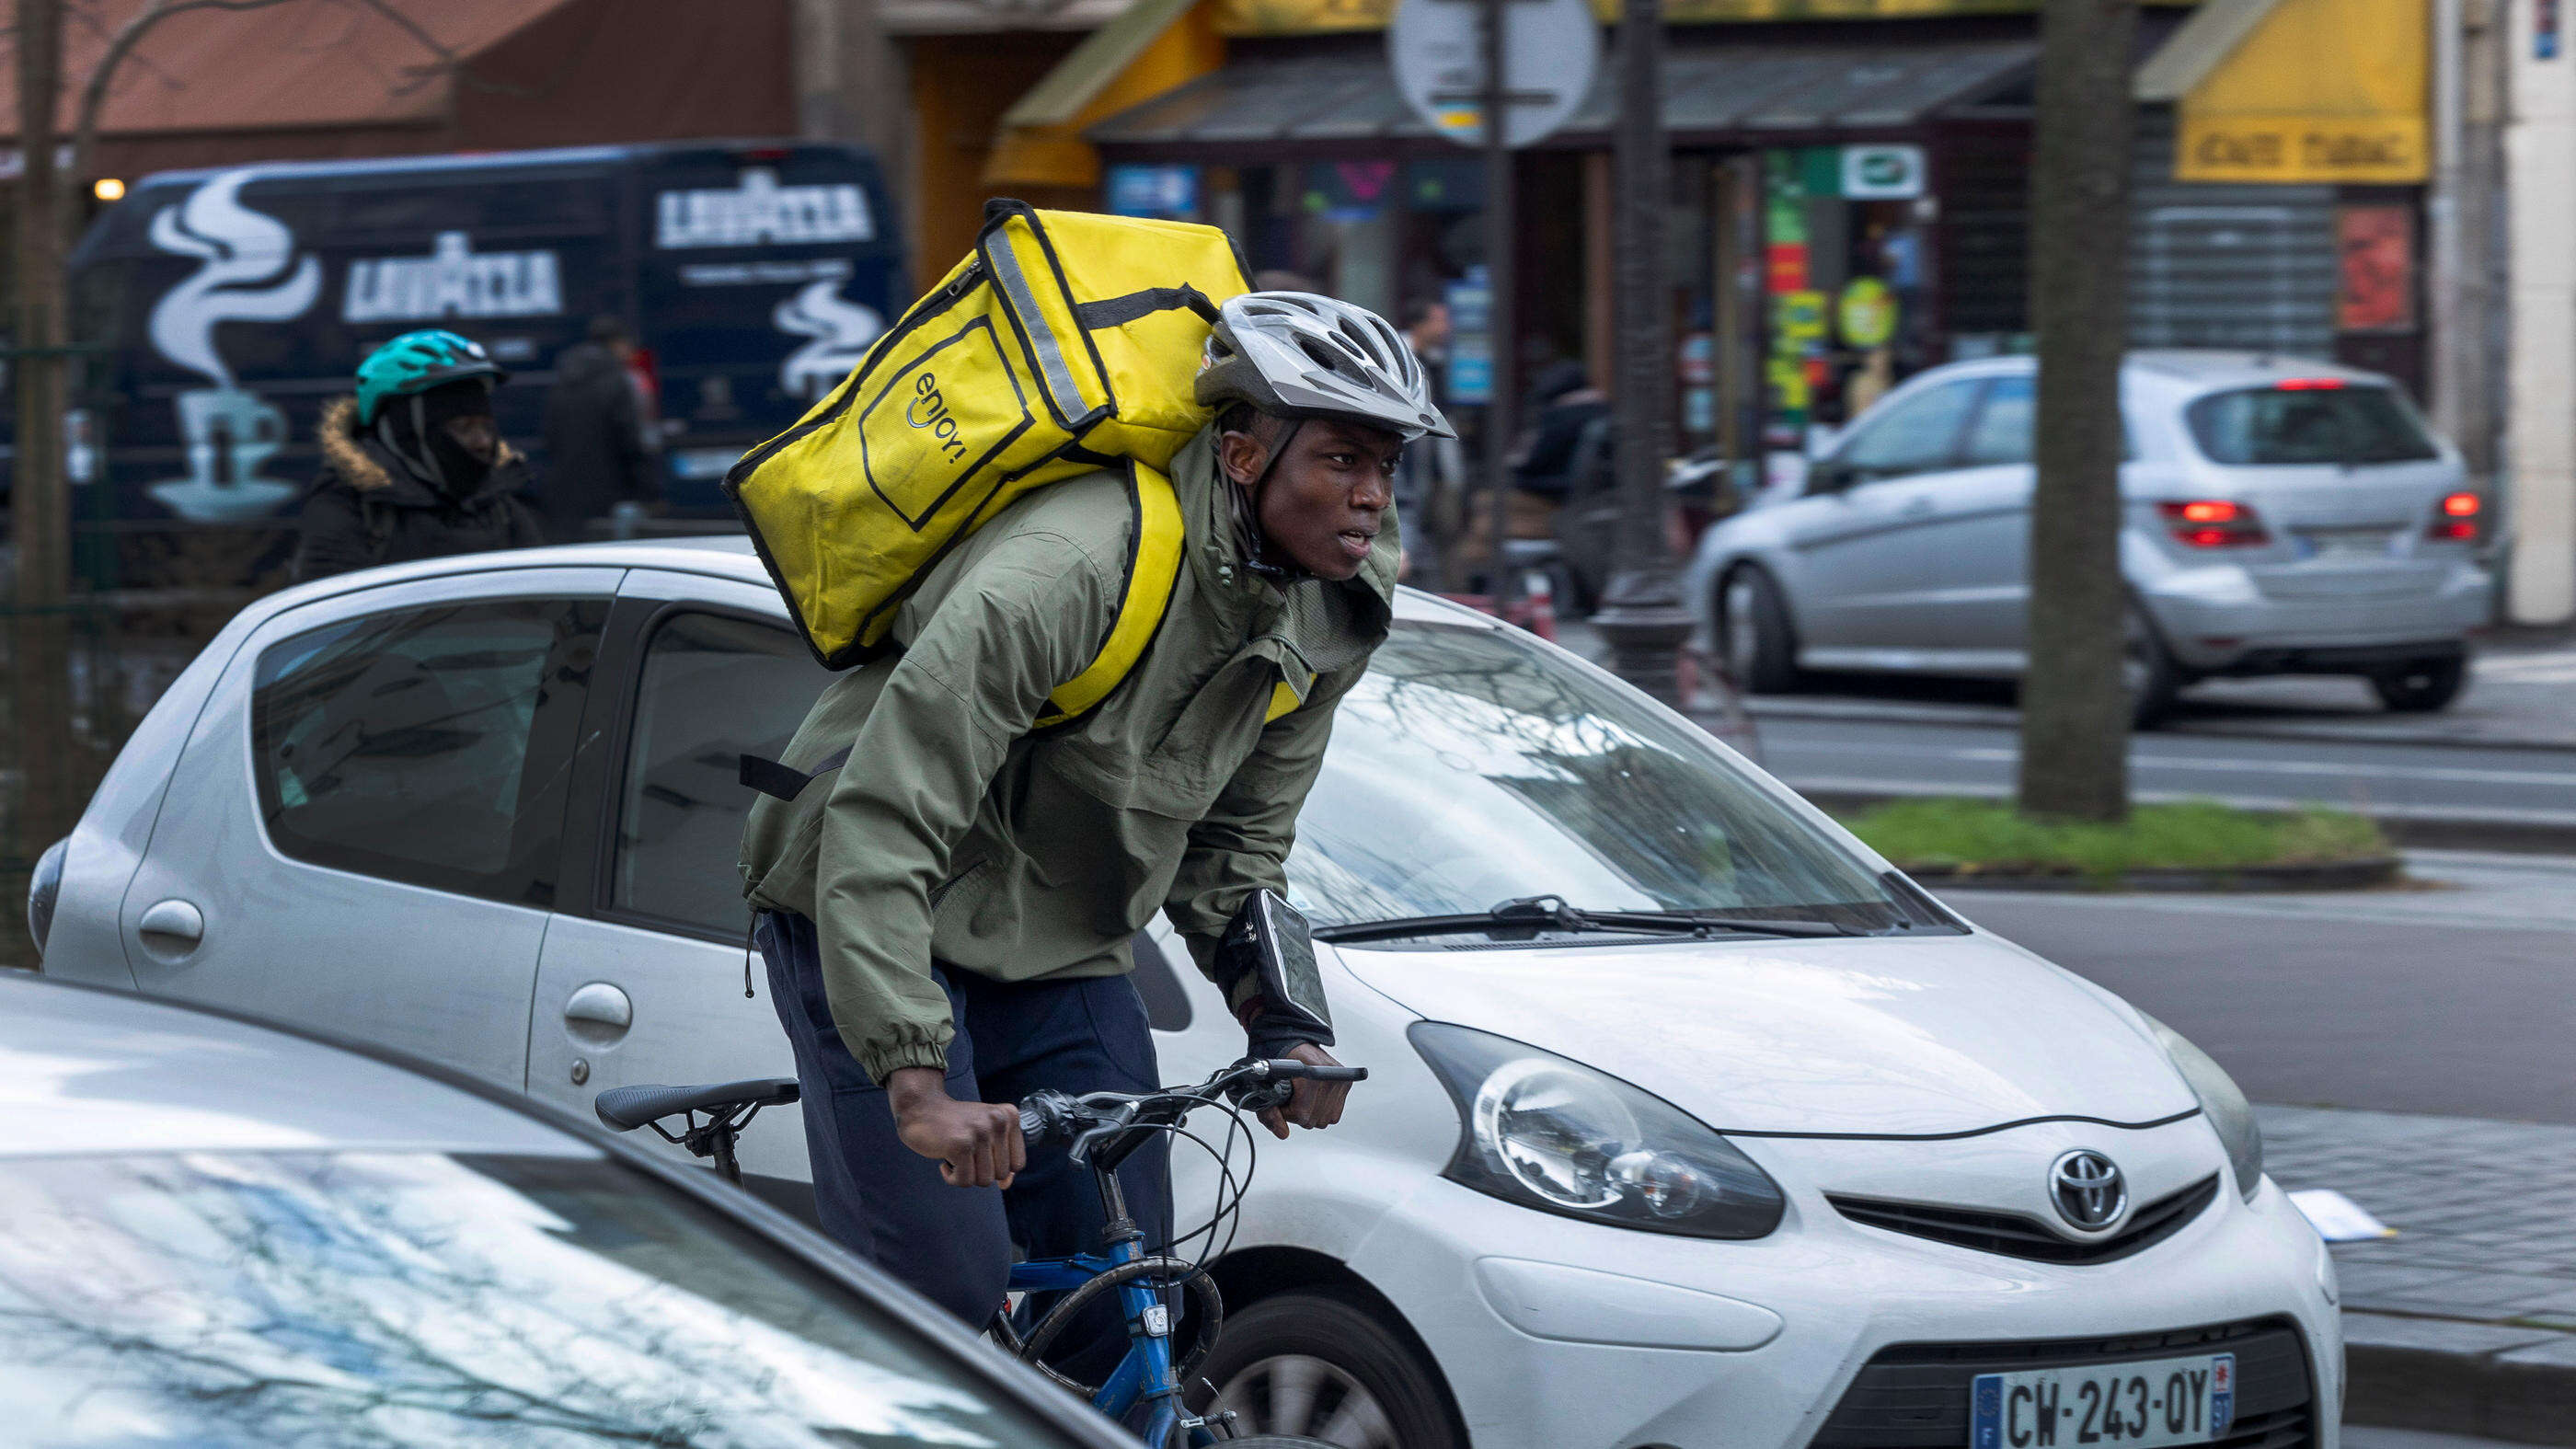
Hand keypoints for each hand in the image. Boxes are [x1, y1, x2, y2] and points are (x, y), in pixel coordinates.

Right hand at [886, 1067, 1023, 1187]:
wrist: (921, 1107)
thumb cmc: (955, 1125)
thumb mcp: (985, 1134)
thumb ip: (1001, 1157)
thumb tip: (1006, 1185)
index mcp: (1009, 1116)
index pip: (1018, 1164)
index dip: (999, 1170)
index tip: (981, 1159)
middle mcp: (998, 1121)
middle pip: (1000, 1174)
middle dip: (980, 1172)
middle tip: (965, 1156)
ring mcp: (980, 1132)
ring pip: (983, 1180)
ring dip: (965, 1175)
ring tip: (955, 1157)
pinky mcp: (960, 1144)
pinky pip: (964, 1180)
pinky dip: (952, 1178)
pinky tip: (945, 1163)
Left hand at [1258, 1042, 1352, 1139]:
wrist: (1292, 1042)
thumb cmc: (1278, 1060)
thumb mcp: (1265, 1085)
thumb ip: (1269, 1112)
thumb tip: (1282, 1134)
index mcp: (1311, 1073)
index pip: (1301, 1114)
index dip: (1286, 1112)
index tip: (1282, 1100)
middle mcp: (1330, 1075)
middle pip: (1312, 1120)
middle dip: (1298, 1114)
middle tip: (1291, 1097)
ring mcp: (1341, 1079)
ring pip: (1324, 1121)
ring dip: (1310, 1114)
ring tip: (1302, 1096)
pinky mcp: (1346, 1083)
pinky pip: (1334, 1115)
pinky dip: (1322, 1111)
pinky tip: (1313, 1098)